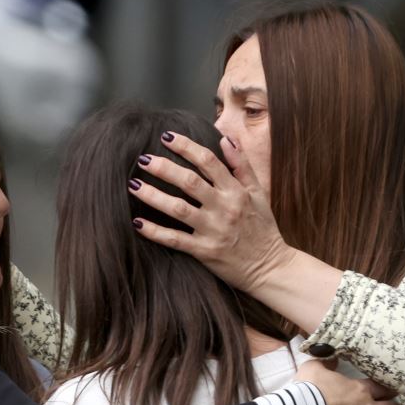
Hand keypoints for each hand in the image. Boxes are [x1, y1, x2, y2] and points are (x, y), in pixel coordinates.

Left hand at [129, 132, 287, 295]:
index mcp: (236, 191)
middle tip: (142, 159)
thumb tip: (226, 139)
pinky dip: (155, 231)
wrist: (271, 268)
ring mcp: (213, 230)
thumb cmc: (263, 228)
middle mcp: (224, 208)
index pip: (209, 162)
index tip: (166, 137)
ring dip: (153, 196)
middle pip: (190, 182)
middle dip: (164, 168)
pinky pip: (175, 239)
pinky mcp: (204, 251)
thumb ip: (242, 165)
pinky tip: (137, 222)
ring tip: (133, 185)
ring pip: (178, 209)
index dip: (186, 147)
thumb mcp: (259, 193)